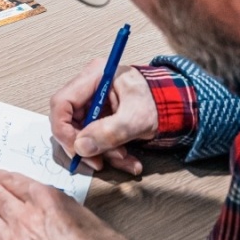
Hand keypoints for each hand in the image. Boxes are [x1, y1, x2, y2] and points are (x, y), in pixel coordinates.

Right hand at [49, 60, 157, 174]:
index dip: (64, 129)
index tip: (77, 150)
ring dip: (101, 152)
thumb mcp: (136, 117)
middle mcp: (89, 89)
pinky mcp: (100, 118)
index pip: (62, 103)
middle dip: (85, 146)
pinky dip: (109, 153)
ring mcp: (93, 105)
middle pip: (69, 121)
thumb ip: (109, 131)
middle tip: (99, 162)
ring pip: (82, 134)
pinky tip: (128, 160)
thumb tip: (81, 147)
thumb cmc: (159, 101)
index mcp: (94, 77)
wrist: (177, 106)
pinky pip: (95, 139)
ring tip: (124, 159)